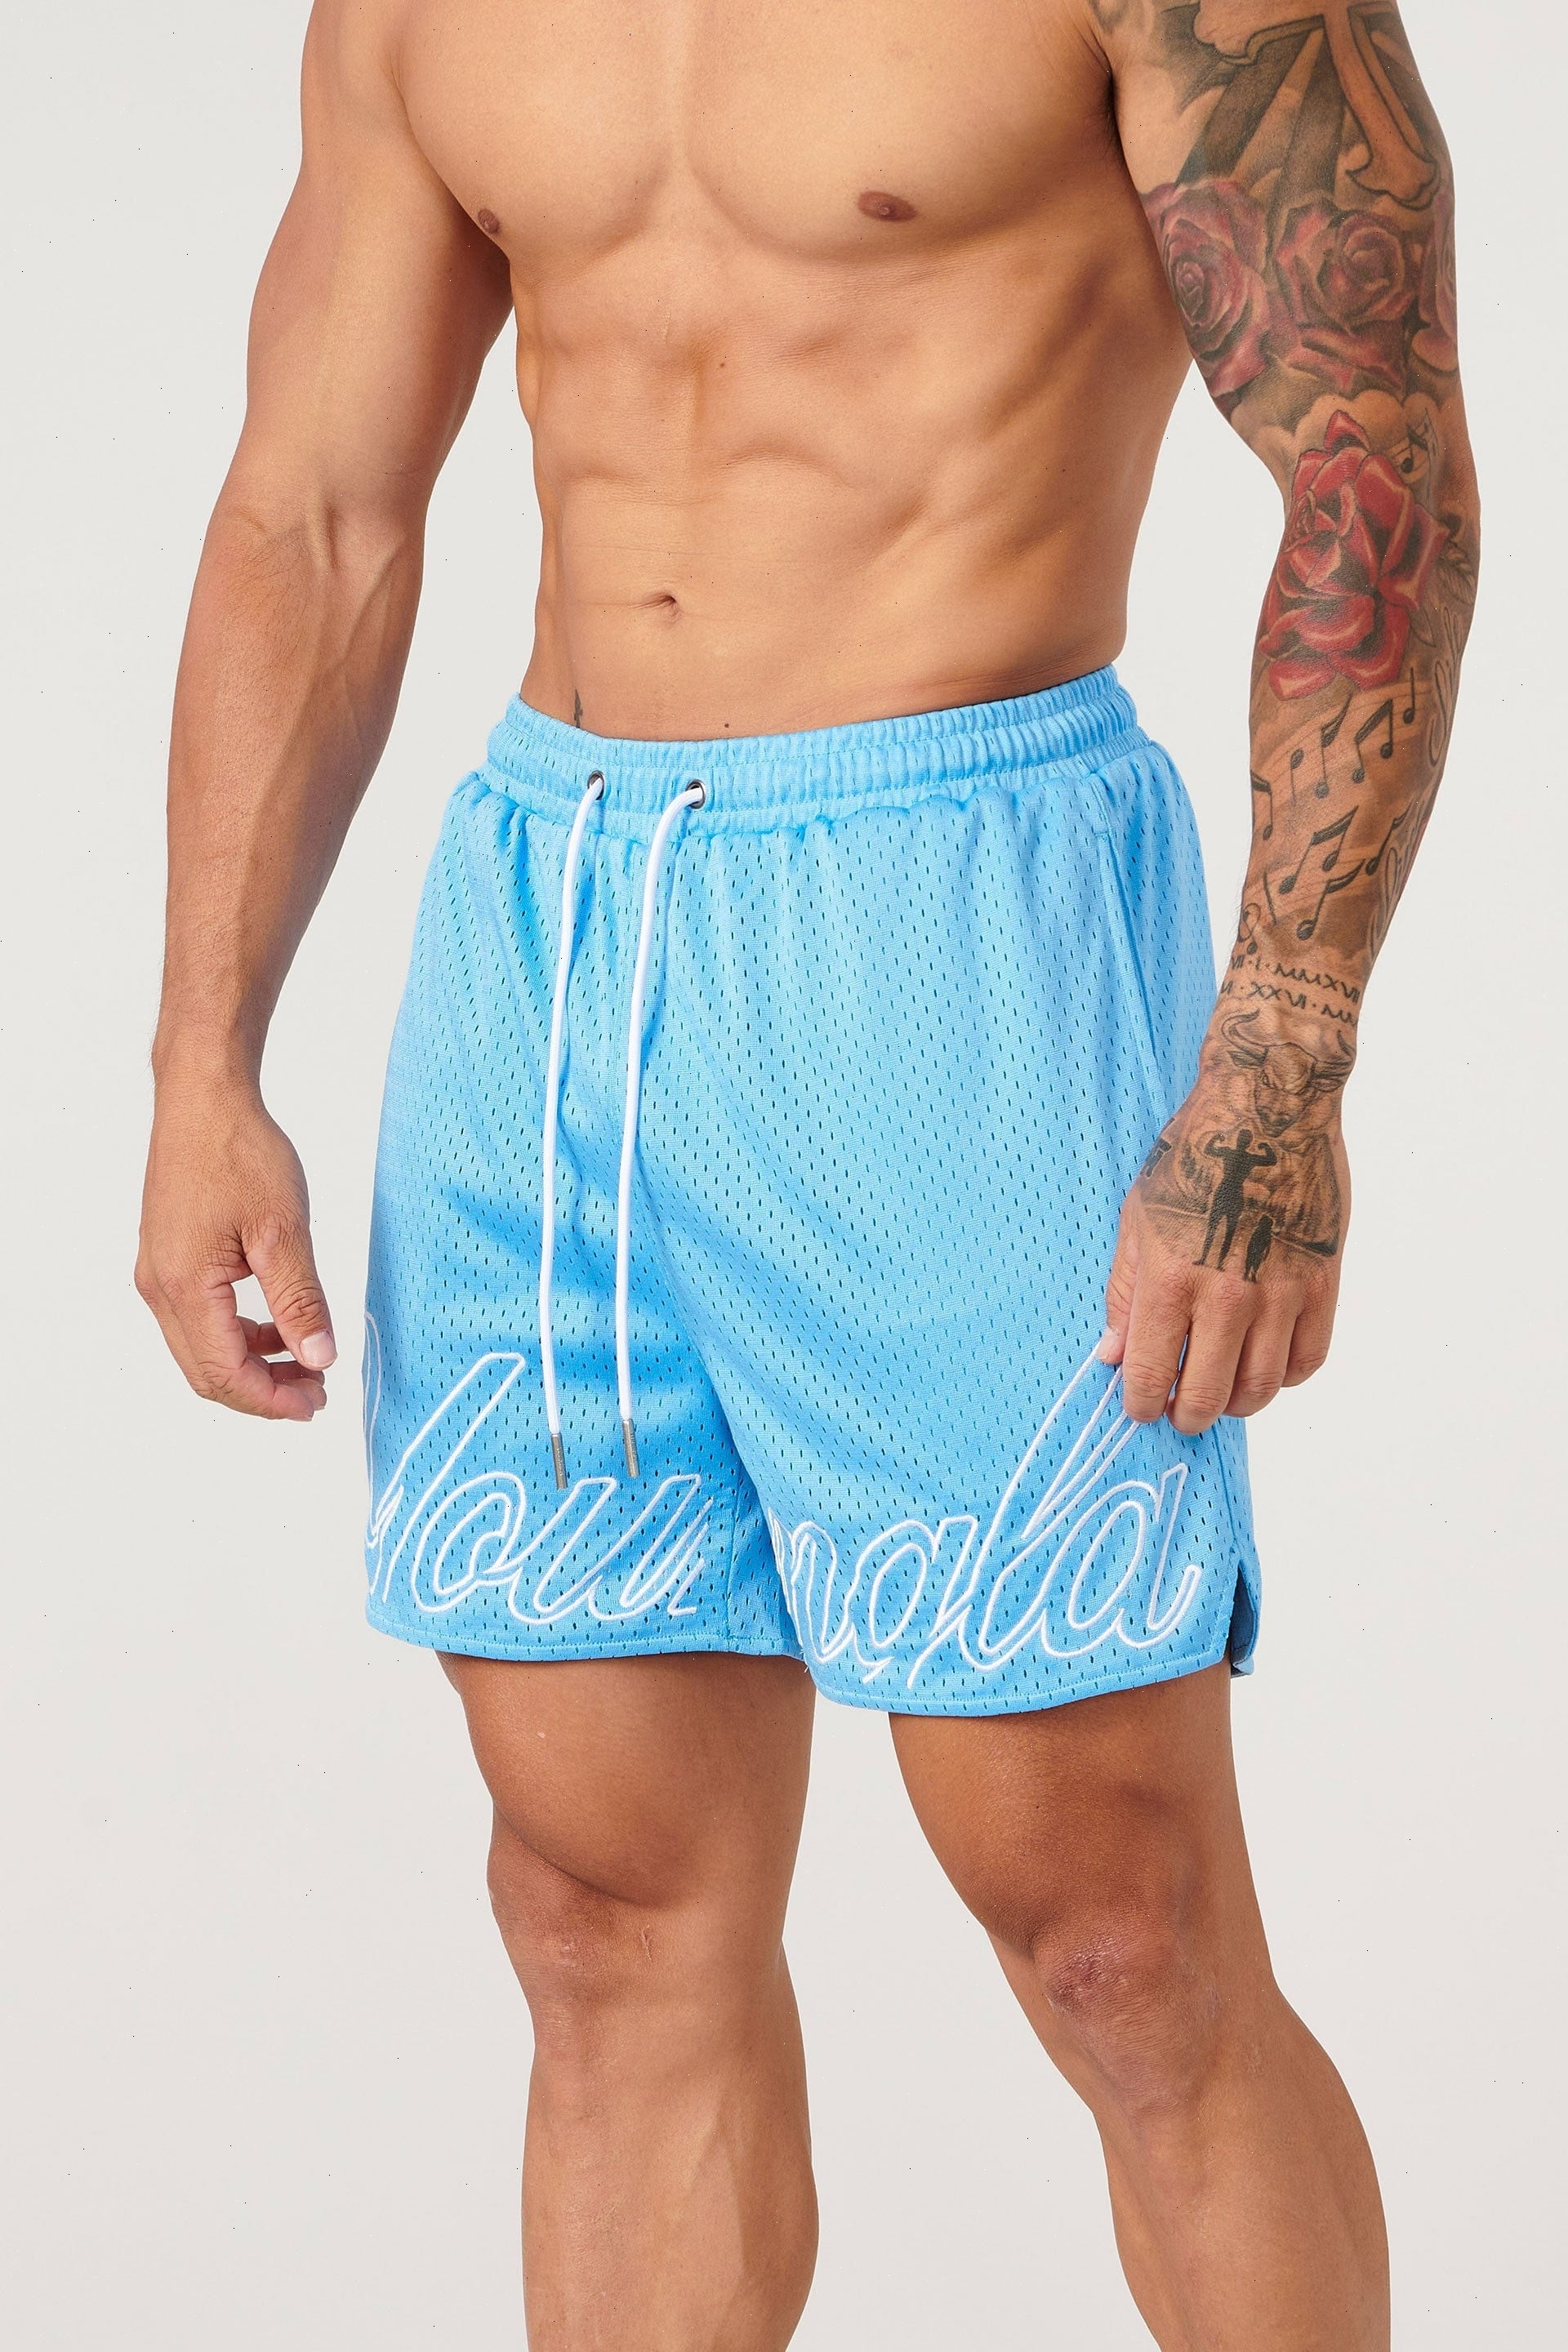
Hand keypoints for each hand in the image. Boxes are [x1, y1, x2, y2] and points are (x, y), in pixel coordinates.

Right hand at [136, 1080, 335, 1420]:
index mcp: (184, 1285)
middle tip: (315, 1393)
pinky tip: (277, 1328)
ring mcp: (159, 1273)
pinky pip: (199, 1319)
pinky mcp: (168, 1258)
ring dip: (252, 1365)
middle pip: (206, 1371)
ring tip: (305, 1363)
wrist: (204, 1099)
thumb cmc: (238, 1152)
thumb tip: (319, 1357)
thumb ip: (300, 1300)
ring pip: (202, 1349)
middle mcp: (160, 1287)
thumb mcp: (283, 1231)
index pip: (224, 1373)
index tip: (316, 1403)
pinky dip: (238, 1335)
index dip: (272, 1400)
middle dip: (262, 1392)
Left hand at [1099, 1087, 1347, 1432]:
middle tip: (1180, 1410)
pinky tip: (1263, 1363)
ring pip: (1261, 1389)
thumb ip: (1124, 1295)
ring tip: (1221, 1392)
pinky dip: (1284, 1376)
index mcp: (1171, 1279)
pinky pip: (1307, 1359)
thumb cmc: (1194, 1159)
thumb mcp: (1136, 1220)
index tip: (1140, 1405)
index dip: (1141, 1403)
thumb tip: (1115, 1355)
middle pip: (1208, 1396)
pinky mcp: (1322, 1284)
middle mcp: (1227, 1296)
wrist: (1268, 1110)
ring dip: (1236, 1404)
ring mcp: (1280, 1294)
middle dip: (1186, 1415)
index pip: (1152, 1373)